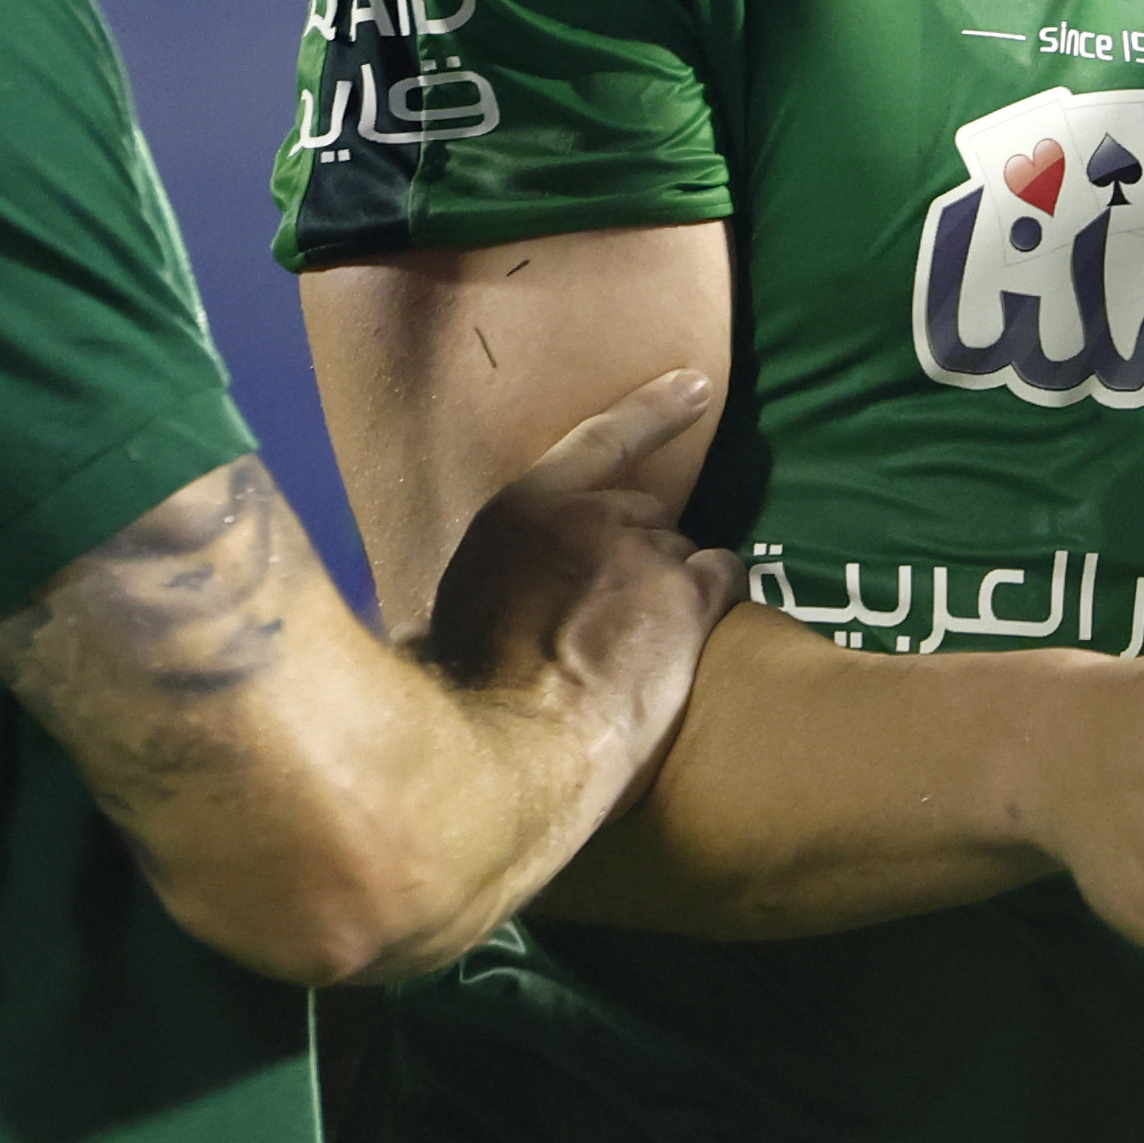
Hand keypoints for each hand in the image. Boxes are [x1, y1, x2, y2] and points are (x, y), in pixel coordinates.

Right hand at [425, 366, 746, 761]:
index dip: (653, 411)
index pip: (598, 441)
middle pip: (645, 513)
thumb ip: (459, 605)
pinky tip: (694, 641)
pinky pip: (724, 576)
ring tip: (647, 647)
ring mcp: (642, 555)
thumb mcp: (438, 633)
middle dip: (638, 555)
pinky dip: (715, 601)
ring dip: (671, 589)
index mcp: (517, 516)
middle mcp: (586, 519)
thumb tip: (419, 635)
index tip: (698, 385)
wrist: (512, 757)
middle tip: (619, 619)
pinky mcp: (689, 599)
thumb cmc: (464, 706)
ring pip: (682, 551)